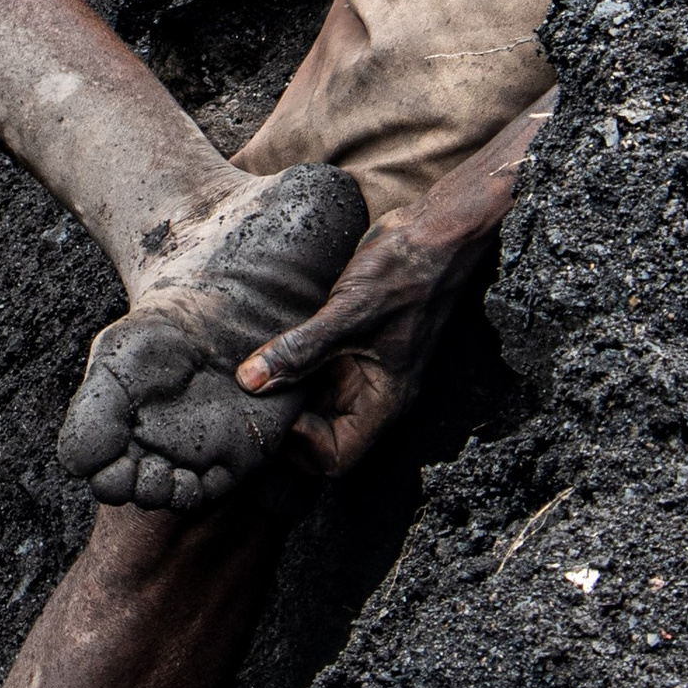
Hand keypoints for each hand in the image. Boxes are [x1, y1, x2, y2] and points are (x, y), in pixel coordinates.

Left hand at [232, 202, 470, 474]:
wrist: (436, 230)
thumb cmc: (408, 271)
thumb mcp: (351, 312)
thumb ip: (301, 349)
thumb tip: (250, 382)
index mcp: (384, 399)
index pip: (336, 457)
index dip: (300, 444)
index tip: (273, 405)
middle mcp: (372, 392)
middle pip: (320, 435)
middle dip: (284, 422)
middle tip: (251, 392)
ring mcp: (361, 367)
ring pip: (313, 402)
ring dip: (283, 392)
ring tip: (250, 371)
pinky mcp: (349, 342)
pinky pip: (313, 368)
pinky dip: (289, 364)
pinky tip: (265, 345)